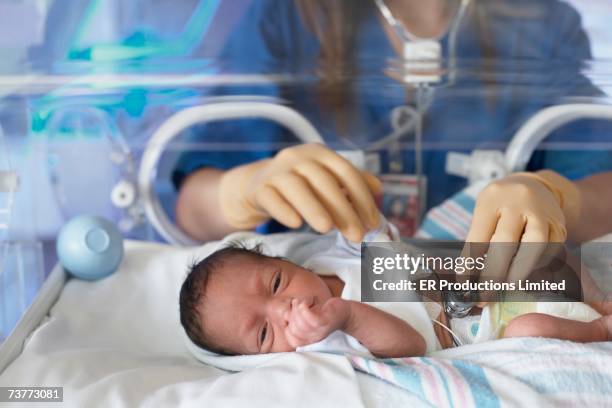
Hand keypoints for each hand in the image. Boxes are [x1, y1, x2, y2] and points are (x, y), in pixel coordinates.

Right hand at [219, 143, 381, 241]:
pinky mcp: (260, 187)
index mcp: (320, 153)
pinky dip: (284, 210)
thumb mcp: (326, 178)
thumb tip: (378, 189)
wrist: (258, 185)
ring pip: (297, 187)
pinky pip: (272, 198)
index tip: (372, 223)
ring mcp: (276, 171)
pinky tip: (295, 224)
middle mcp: (298, 157)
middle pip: (324, 181)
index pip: (346, 172)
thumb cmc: (301, 185)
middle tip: (356, 235)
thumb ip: (352, 182)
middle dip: (343, 210)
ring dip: (314, 208)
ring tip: (327, 230)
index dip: (362, 197)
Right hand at [284, 297, 350, 347]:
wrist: (345, 312)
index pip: (292, 340)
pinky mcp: (326, 321)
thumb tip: (285, 315)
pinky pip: (311, 319)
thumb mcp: (306, 316)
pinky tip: (307, 302)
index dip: (288, 327)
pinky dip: (304, 308)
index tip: (294, 315)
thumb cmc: (324, 312)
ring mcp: (320, 330)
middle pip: (294, 330)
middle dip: (292, 315)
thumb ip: (295, 317)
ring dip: (298, 310)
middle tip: (299, 305)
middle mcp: (314, 338)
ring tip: (303, 302)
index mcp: (309, 339)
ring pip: (301, 324)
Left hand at [462, 170, 580, 301]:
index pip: (478, 236)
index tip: (464, 285)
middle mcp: (517, 203)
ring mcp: (541, 212)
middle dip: (494, 274)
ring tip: (506, 289)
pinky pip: (549, 249)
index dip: (470, 264)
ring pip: (533, 245)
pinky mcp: (559, 224)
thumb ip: (479, 239)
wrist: (536, 186)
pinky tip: (524, 276)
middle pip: (505, 242)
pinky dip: (535, 266)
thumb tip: (470, 277)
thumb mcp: (485, 212)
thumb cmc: (501, 205)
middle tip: (485, 296)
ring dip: (519, 271)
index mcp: (491, 200)